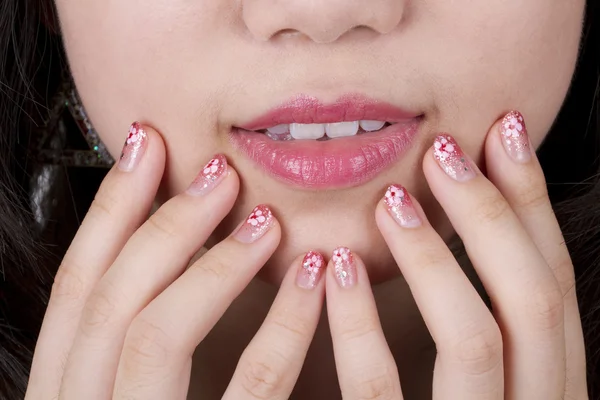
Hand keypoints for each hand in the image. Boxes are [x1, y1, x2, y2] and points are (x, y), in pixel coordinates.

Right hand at [25, 123, 325, 399]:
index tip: (147, 146)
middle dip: (164, 226)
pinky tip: (310, 285)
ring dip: (215, 266)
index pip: (77, 289)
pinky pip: (251, 388)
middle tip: (218, 174)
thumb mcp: (126, 390)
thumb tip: (164, 249)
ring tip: (265, 221)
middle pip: (111, 303)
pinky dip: (284, 328)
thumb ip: (131, 338)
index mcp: (67, 389)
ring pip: (158, 336)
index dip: (110, 210)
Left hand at [325, 111, 587, 398]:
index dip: (532, 205)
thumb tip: (466, 218)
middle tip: (446, 149)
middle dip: (495, 216)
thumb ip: (484, 318)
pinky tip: (336, 271)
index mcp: (552, 390)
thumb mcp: (485, 383)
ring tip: (393, 200)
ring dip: (437, 259)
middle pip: (535, 304)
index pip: (554, 285)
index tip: (501, 132)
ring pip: (477, 342)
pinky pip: (385, 395)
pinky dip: (363, 325)